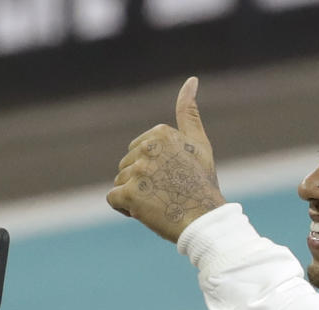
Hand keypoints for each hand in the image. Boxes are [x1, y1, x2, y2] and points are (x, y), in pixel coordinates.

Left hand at [106, 76, 225, 241]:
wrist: (205, 221)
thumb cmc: (203, 185)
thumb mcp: (200, 144)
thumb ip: (189, 112)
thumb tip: (190, 80)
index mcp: (161, 133)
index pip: (139, 151)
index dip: (153, 169)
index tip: (174, 178)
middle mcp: (148, 148)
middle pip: (127, 166)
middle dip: (142, 182)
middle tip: (168, 193)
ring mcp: (138, 171)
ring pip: (121, 182)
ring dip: (135, 196)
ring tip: (160, 203)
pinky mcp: (129, 193)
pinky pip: (113, 199)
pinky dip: (126, 209)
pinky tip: (146, 212)